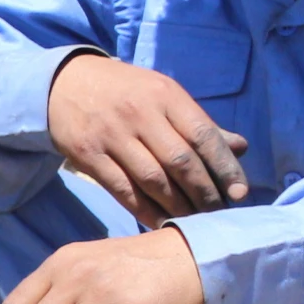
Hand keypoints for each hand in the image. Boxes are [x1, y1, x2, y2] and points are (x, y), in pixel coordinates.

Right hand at [47, 50, 250, 222]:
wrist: (64, 83)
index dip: (224, 168)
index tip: (239, 193)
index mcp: (165, 96)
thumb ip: (197, 123)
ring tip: (193, 220)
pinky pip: (122, 189)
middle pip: (180, 162)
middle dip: (203, 193)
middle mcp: (139, 114)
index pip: (203, 136)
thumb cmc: (125, 91)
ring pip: (152, 179)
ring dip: (177, 206)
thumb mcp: (163, 95)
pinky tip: (160, 221)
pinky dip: (144, 210)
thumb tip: (239, 148)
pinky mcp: (87, 154)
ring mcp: (111, 135)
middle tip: (217, 213)